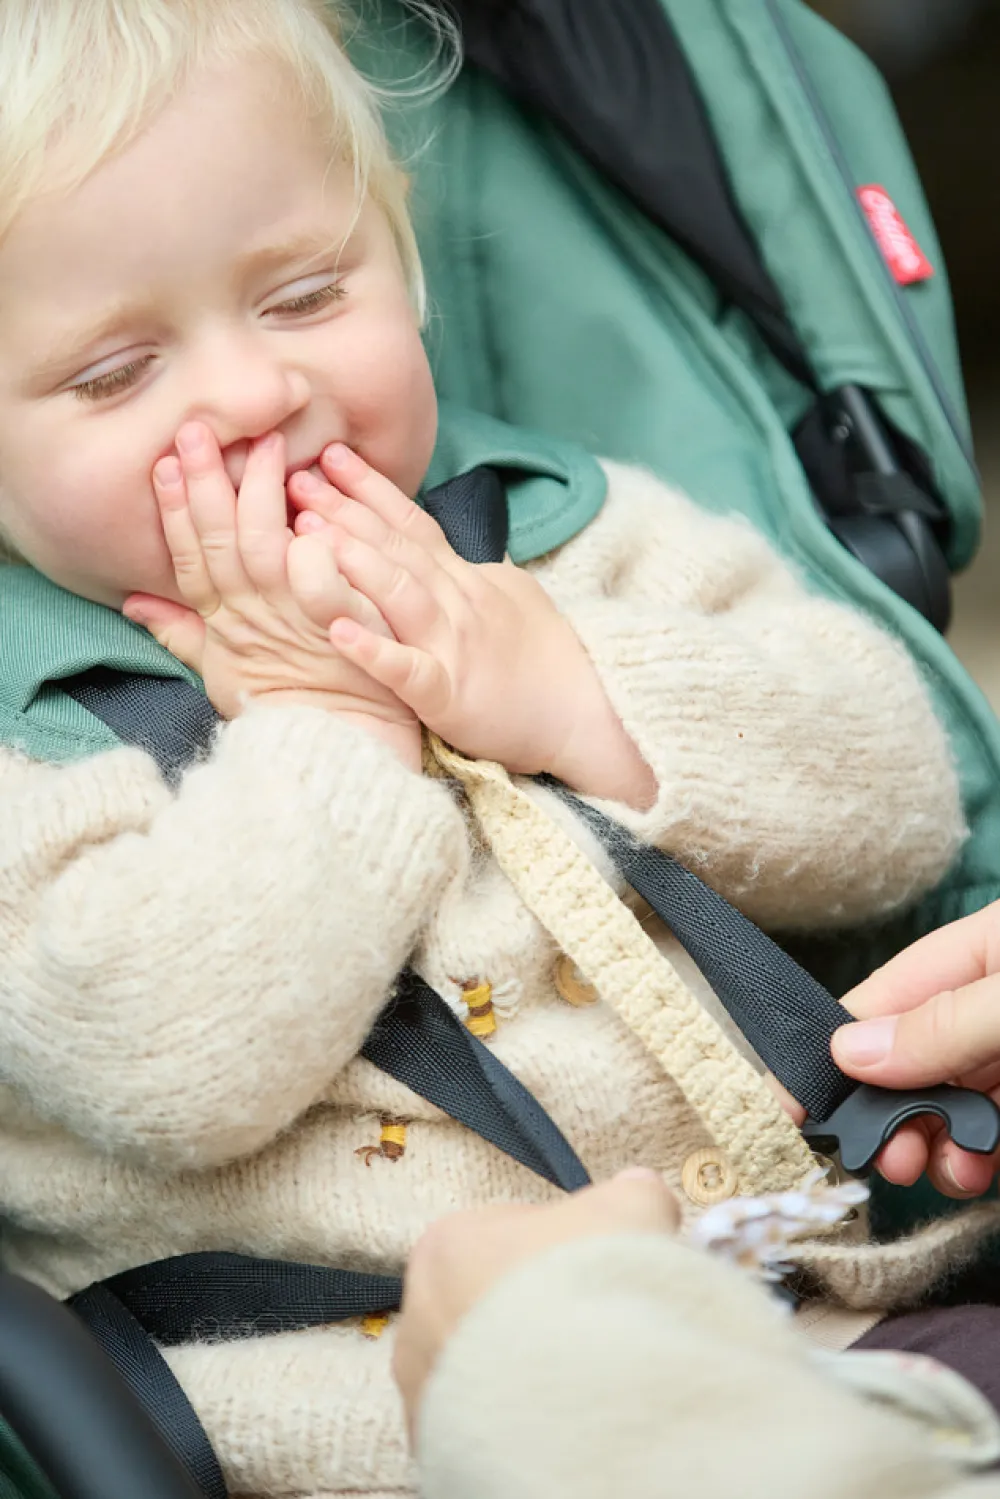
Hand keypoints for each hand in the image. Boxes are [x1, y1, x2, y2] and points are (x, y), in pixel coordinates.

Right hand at [123, 423, 419, 765]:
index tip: (165, 462)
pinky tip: (314, 513)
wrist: (338, 754)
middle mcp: (253, 619)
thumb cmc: (288, 709)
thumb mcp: (224, 674)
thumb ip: (183, 632)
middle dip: (207, 484)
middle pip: (221, 542)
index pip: (190, 557)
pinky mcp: (338, 633)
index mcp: (225, 623)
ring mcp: (294, 625)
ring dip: (262, 498)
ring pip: (266, 551)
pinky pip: (322, 584)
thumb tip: (133, 601)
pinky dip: (317, 549)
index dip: (175, 511)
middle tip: (200, 431)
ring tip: (267, 448)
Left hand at [288, 445, 655, 805]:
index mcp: (468, 582)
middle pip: (397, 548)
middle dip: (345, 511)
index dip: (372, 489)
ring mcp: (455, 647)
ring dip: (354, 561)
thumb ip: (474, 574)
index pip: (414, 524)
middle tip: (297, 478)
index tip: (333, 456)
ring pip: (401, 594)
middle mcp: (459, 604)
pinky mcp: (451, 696)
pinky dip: (373, 652)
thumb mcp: (514, 599)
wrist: (587, 716)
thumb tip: (454, 548)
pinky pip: (408, 671)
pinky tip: (339, 633)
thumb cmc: (550, 662)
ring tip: (308, 533)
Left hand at [392, 1169, 678, 1441]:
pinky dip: (517, 1420)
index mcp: (448, 1244)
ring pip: (483, 1366)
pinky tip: (560, 1419)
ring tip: (582, 1379)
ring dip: (524, 1367)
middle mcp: (417, 1314)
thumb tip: (639, 1191)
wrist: (578, 1393)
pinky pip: (484, 1422)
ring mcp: (422, 1389)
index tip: (595, 1269)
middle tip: (593, 1326)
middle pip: (488, 1300)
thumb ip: (629, 1194)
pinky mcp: (438, 1450)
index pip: (506, 1235)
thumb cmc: (588, 1282)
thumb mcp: (629, 1208)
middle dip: (536, 1309)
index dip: (560, 1249)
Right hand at [830, 901, 999, 1196]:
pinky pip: (990, 1131)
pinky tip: (977, 1172)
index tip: (791, 1107)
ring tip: (947, 1171)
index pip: (885, 996)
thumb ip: (944, 1024)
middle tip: (887, 1159)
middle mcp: (992, 1001)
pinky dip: (975, 1158)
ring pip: (950, 1103)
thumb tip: (849, 1052)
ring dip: (934, 1145)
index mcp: (984, 948)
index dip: (834, 1050)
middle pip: (913, 1057)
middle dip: (890, 1112)